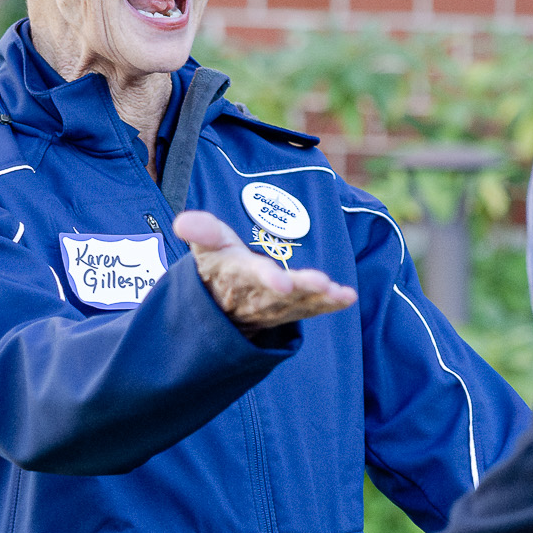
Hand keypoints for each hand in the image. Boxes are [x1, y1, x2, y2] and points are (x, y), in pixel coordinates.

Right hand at [175, 210, 355, 331]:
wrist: (220, 304)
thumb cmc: (219, 265)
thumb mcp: (206, 247)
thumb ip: (201, 231)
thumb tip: (184, 222)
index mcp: (237, 274)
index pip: (252, 276)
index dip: (267, 278)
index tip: (282, 281)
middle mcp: (258, 294)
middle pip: (281, 293)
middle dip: (301, 288)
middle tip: (320, 283)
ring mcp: (277, 306)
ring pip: (299, 303)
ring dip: (320, 298)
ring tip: (338, 292)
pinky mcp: (291, 311)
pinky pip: (312, 309)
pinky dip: (330, 305)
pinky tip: (348, 297)